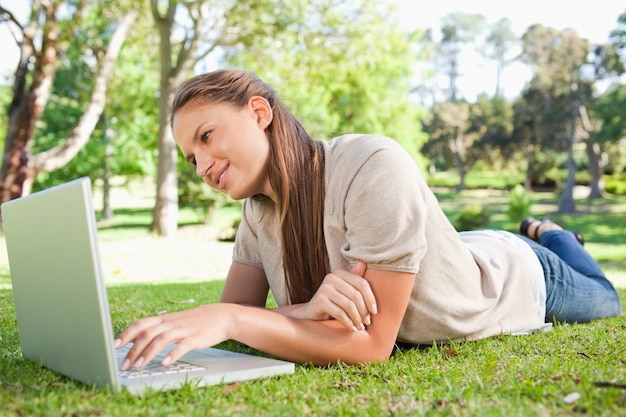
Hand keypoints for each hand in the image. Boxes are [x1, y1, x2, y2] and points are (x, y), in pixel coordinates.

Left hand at [114, 304, 232, 369]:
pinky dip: (173, 354)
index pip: (141, 324)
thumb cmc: (195, 322)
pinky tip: (166, 363)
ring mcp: (184, 330)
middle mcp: (171, 323)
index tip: (114, 345)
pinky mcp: (196, 338)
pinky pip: (182, 346)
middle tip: (125, 365)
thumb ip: (158, 330)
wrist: (222, 316)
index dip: (127, 334)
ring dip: (149, 352)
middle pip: (148, 333)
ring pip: (162, 339)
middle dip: (133, 350)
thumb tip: (136, 341)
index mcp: (165, 319)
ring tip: (140, 366)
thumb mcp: (175, 323)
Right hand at [300, 261, 376, 330]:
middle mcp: (331, 277)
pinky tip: (351, 328)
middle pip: (356, 295)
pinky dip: (348, 323)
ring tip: (360, 327)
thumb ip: (355, 280)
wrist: (311, 314)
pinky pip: (340, 313)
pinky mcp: (319, 301)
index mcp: (340, 273)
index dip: (371, 298)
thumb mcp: (345, 292)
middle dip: (364, 311)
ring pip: (349, 305)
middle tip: (367, 322)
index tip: (374, 312)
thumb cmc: (333, 304)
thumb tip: (363, 262)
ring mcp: (324, 288)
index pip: (361, 283)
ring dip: (357, 319)